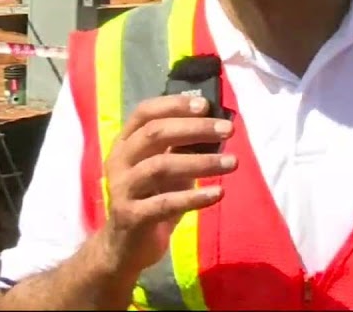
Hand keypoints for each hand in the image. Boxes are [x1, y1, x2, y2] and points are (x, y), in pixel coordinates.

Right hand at [97, 94, 237, 274]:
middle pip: (154, 134)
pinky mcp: (131, 216)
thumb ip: (182, 148)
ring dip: (201, 162)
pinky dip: (194, 197)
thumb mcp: (166, 170)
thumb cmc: (150, 199)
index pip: (145, 112)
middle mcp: (119, 161)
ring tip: (232, 163)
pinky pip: (165, 203)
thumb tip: (216, 128)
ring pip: (161, 166)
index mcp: (125, 143)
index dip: (174, 105)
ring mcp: (122, 188)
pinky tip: (217, 193)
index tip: (205, 105)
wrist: (124, 247)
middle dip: (194, 128)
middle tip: (228, 130)